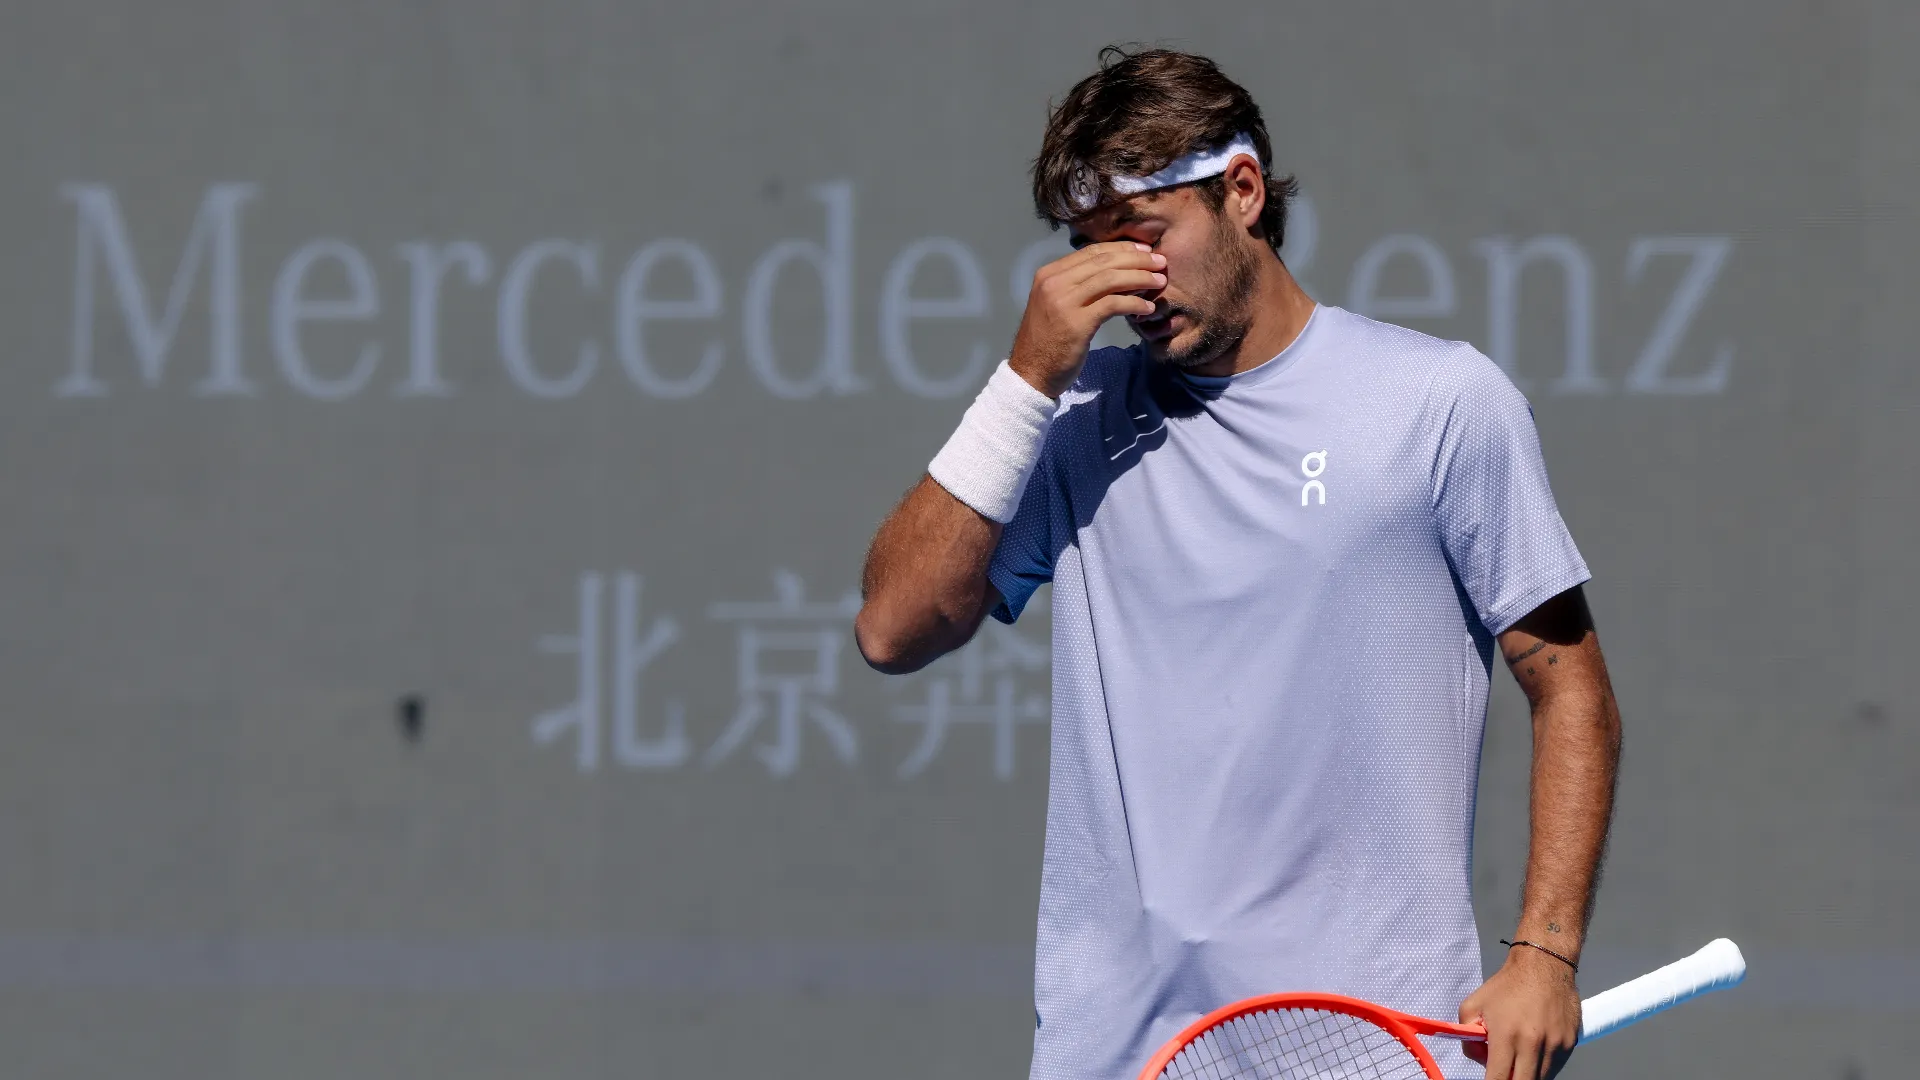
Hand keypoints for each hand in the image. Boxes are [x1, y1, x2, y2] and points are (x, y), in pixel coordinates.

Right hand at [1009, 242, 1164, 397]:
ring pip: (1111, 279)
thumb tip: (1115, 271)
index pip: (1092, 251)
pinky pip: (1113, 304)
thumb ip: (1077, 286)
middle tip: (1160, 263)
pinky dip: (1134, 303)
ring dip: (1141, 278)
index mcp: (1049, 274)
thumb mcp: (1057, 304)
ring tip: (1160, 282)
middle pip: (1104, 261)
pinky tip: (1147, 308)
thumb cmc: (1048, 341)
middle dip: (1137, 259)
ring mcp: (1064, 302)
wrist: (1030, 373)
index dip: (1122, 248)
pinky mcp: (1077, 323)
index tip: (1144, 251)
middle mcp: (1054, 283)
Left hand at [1459, 947, 1580, 1079]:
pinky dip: (1543, 1066)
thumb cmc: (1507, 985)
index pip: (1498, 1078)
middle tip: (1505, 1071)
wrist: (1544, 965)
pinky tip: (1534, 1051)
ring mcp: (1555, 1046)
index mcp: (1506, 1036)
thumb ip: (1467, 1037)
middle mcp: (1533, 1044)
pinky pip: (1555, 1067)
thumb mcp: (1473, 1005)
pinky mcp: (1570, 1044)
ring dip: (1527, 1074)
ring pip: (1541, 1078)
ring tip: (1518, 1057)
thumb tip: (1479, 1059)